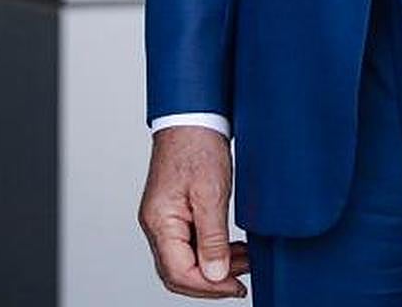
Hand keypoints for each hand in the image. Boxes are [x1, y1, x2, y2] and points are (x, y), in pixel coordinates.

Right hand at [138, 126, 249, 297]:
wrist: (193, 115)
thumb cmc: (198, 145)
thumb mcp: (211, 192)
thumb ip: (212, 237)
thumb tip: (215, 274)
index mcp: (160, 221)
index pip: (179, 273)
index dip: (209, 287)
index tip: (236, 287)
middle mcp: (157, 224)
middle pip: (178, 273)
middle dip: (210, 282)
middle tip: (240, 282)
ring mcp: (164, 219)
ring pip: (184, 260)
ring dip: (213, 267)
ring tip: (244, 263)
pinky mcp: (175, 211)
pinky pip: (188, 244)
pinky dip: (210, 251)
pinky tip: (232, 250)